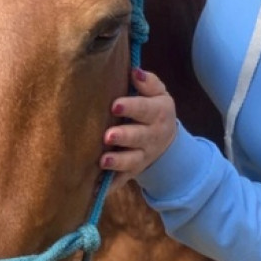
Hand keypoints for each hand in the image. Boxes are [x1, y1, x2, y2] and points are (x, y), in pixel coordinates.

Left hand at [100, 68, 176, 186]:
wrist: (165, 141)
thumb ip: (148, 83)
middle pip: (139, 137)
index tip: (115, 106)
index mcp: (159, 113)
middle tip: (108, 135)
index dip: (132, 108)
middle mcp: (152, 136)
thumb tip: (135, 71)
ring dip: (118, 162)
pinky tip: (95, 188)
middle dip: (124, 136)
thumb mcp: (158, 93)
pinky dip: (110, 185)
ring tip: (103, 160)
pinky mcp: (132, 172)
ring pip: (131, 161)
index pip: (146, 109)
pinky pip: (121, 180)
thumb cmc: (153, 109)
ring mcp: (142, 156)